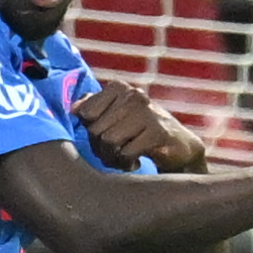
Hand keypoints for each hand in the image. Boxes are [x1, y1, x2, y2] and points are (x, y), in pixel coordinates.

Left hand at [78, 82, 208, 175]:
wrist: (178, 146)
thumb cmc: (139, 132)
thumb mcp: (115, 116)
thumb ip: (92, 108)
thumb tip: (74, 109)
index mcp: (119, 88)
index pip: (85, 113)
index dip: (90, 130)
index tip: (105, 133)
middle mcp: (133, 95)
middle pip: (95, 130)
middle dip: (100, 148)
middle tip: (116, 151)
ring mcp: (147, 112)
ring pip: (108, 142)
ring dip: (112, 157)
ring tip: (124, 157)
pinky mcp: (158, 132)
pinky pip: (126, 153)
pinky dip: (126, 163)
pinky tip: (136, 161)